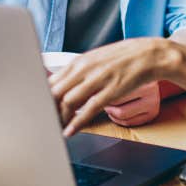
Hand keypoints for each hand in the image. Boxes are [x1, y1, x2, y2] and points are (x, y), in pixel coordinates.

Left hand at [49, 38, 172, 136]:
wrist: (149, 55)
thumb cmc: (122, 58)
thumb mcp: (95, 59)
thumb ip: (78, 71)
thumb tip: (61, 83)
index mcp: (79, 61)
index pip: (51, 80)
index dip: (41, 97)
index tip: (37, 108)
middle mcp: (85, 68)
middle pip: (55, 91)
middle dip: (47, 109)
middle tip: (42, 122)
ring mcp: (98, 79)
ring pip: (68, 101)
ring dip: (59, 118)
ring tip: (55, 129)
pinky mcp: (111, 91)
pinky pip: (89, 109)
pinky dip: (77, 122)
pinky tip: (70, 131)